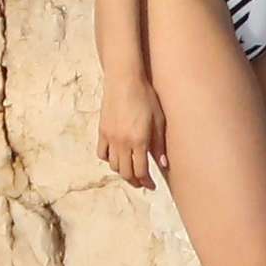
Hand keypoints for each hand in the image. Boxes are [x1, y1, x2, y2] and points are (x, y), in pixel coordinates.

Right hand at [97, 73, 167, 189]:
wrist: (124, 80)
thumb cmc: (146, 97)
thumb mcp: (159, 120)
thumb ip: (159, 144)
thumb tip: (163, 164)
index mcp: (139, 141)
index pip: (141, 171)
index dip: (146, 182)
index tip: (152, 185)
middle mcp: (122, 142)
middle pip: (126, 172)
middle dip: (135, 181)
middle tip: (142, 182)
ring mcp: (110, 137)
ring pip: (114, 165)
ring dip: (123, 171)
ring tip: (131, 170)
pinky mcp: (102, 131)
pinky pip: (102, 153)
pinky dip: (110, 159)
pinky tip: (117, 157)